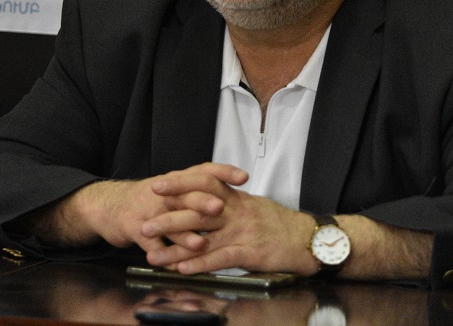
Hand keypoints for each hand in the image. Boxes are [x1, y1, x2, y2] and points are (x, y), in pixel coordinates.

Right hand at [64, 163, 247, 253]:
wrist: (111, 206)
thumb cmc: (151, 200)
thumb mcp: (175, 189)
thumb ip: (200, 191)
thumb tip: (233, 195)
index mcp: (178, 180)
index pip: (204, 171)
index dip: (224, 172)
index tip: (244, 177)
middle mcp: (164, 193)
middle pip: (186, 195)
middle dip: (203, 202)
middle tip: (220, 208)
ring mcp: (149, 212)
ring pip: (169, 223)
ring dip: (185, 235)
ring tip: (201, 244)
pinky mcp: (135, 230)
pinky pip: (152, 245)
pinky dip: (164, 258)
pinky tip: (176, 268)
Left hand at [141, 183, 317, 275]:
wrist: (307, 238)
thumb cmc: (281, 224)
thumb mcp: (255, 205)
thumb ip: (232, 203)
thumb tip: (210, 200)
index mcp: (237, 198)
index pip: (205, 182)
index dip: (180, 184)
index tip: (157, 186)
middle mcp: (237, 211)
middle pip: (197, 210)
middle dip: (168, 218)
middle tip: (144, 225)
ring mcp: (243, 232)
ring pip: (203, 236)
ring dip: (175, 247)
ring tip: (153, 255)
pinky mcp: (250, 252)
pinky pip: (221, 257)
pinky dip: (200, 264)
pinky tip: (183, 269)